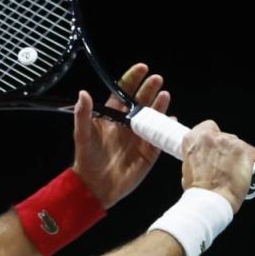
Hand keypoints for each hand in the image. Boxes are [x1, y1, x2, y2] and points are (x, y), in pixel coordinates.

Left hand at [72, 63, 169, 208]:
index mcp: (112, 117)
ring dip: (159, 105)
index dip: (132, 79)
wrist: (96, 187)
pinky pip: (161, 138)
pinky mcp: (149, 152)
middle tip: (157, 79)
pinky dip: (167, 128)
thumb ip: (83, 115)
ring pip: (153, 117)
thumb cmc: (87, 159)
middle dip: (149, 89)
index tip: (141, 68)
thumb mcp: (83, 135)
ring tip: (164, 94)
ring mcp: (139, 137)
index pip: (123, 93)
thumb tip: (83, 94)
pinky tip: (171, 119)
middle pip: (142, 102)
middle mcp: (127, 124)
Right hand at [181, 120, 254, 213]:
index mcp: (193, 139)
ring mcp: (229, 142)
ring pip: (239, 144)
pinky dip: (254, 162)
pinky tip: (250, 172)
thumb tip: (201, 161)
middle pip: (224, 136)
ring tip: (236, 171)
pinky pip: (254, 153)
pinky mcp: (245, 151)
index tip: (214, 147)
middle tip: (225, 163)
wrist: (210, 199)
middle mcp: (211, 136)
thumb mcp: (186, 169)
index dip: (212, 138)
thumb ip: (194, 158)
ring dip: (238, 155)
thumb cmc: (197, 190)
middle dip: (226, 148)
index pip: (207, 127)